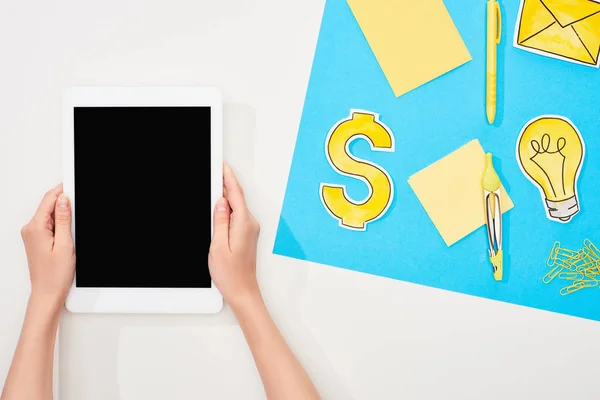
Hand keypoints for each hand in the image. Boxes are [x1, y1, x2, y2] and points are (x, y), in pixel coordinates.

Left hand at [21, 184, 75, 303]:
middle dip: (64, 203)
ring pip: (49, 215)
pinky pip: (48, 224)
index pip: (49, 199)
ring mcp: (32, 235)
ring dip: (62, 216)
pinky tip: (67, 234)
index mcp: (35, 228)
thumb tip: (64, 200)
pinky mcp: (36, 240)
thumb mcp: (65, 244)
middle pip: (48, 205)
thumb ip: (63, 220)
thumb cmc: (54, 275)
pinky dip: (59, 224)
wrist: (47, 293)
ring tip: (72, 230)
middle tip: (78, 210)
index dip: (63, 190)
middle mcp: (30, 229)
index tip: (74, 186)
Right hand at [209, 164, 260, 310]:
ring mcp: (250, 229)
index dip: (228, 178)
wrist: (243, 292)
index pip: (235, 194)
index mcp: (243, 224)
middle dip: (225, 184)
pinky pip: (237, 215)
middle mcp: (250, 224)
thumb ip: (220, 221)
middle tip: (214, 172)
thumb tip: (221, 202)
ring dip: (226, 196)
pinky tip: (219, 207)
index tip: (221, 166)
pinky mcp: (247, 235)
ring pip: (236, 206)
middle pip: (237, 198)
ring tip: (214, 186)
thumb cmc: (231, 274)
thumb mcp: (218, 245)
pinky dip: (228, 208)